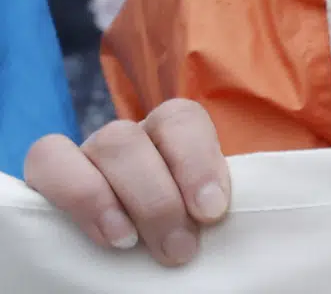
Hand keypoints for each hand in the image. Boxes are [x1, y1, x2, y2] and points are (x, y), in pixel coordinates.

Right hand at [23, 99, 230, 265]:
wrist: (134, 258)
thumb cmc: (182, 233)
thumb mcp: (206, 213)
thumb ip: (220, 201)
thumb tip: (235, 210)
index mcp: (168, 137)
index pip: (181, 118)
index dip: (198, 161)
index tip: (211, 212)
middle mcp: (126, 141)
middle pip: (133, 138)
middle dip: (157, 198)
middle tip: (178, 249)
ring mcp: (86, 156)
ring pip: (99, 145)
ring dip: (113, 198)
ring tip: (129, 244)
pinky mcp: (49, 181)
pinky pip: (48, 161)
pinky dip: (74, 194)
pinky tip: (99, 234)